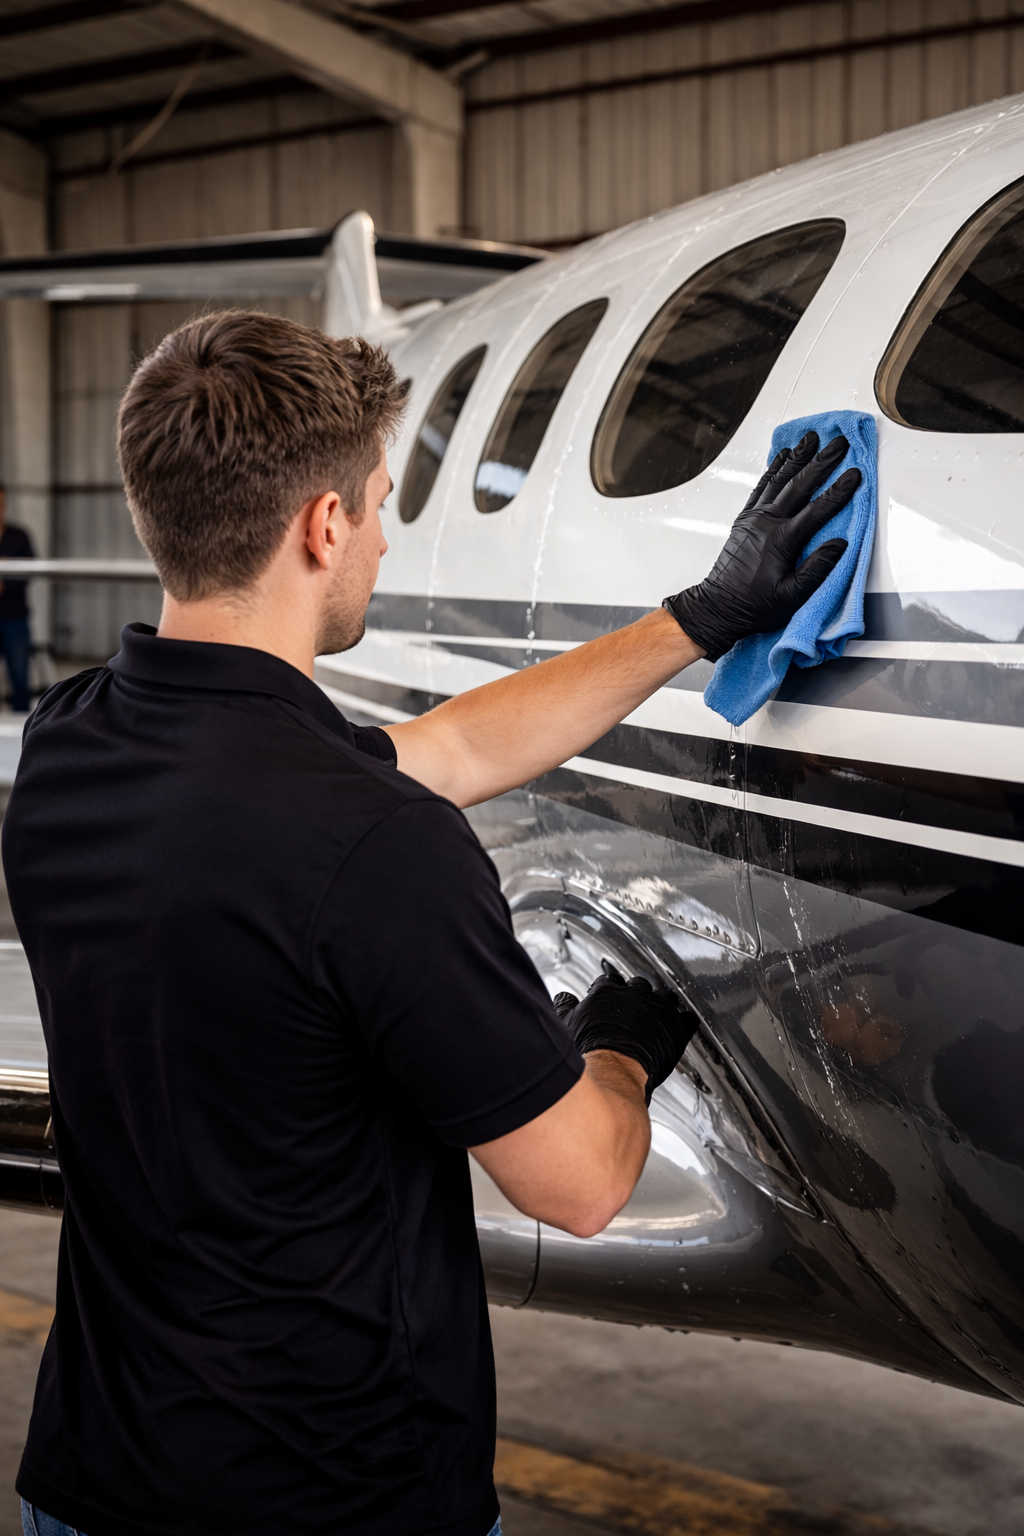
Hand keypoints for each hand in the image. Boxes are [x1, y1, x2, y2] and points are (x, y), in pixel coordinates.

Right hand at [553, 960, 699, 1104]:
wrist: (613, 1068)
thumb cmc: (590, 1049)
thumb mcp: (568, 1023)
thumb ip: (565, 1006)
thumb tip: (563, 998)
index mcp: (609, 991)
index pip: (612, 981)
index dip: (612, 990)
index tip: (613, 997)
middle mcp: (635, 994)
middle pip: (639, 986)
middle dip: (637, 995)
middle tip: (634, 1008)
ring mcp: (658, 1008)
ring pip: (665, 996)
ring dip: (663, 1003)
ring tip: (660, 1013)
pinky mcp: (676, 1027)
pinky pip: (687, 1018)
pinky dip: (685, 1021)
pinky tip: (683, 1023)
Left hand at [662, 432, 859, 661]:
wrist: (718, 606)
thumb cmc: (754, 606)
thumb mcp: (792, 596)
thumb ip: (818, 569)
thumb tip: (840, 545)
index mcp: (781, 541)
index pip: (817, 510)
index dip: (838, 491)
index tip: (855, 475)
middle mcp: (766, 523)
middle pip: (799, 485)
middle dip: (821, 461)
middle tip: (839, 443)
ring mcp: (753, 518)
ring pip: (779, 479)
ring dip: (797, 457)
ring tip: (811, 438)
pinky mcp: (745, 519)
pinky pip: (761, 486)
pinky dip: (773, 468)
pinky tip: (782, 456)